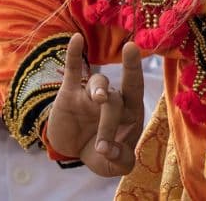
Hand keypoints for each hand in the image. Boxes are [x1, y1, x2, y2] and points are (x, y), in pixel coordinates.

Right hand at [46, 34, 143, 176]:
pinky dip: (74, 54)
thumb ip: (120, 162)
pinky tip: (76, 39)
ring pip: (98, 84)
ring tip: (98, 101)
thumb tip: (109, 151)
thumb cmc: (102, 154)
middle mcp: (113, 98)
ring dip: (97, 92)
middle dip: (109, 124)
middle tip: (102, 148)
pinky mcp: (70, 94)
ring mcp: (91, 94)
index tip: (131, 48)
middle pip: (115, 99)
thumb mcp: (113, 165)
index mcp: (129, 111)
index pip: (135, 89)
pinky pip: (74, 70)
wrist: (75, 150)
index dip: (134, 71)